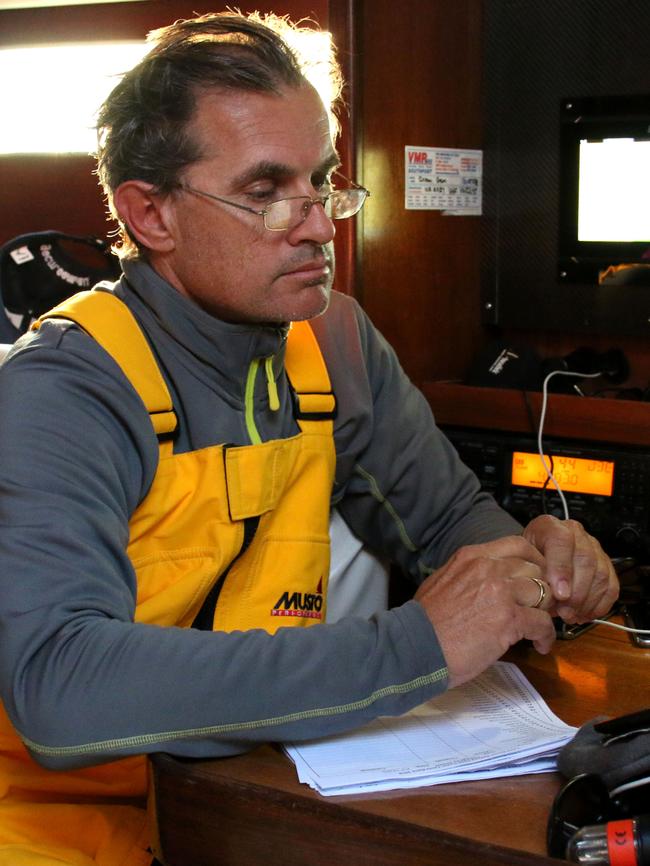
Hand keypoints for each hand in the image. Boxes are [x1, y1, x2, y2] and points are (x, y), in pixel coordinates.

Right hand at [415, 536, 555, 688]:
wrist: (415, 644)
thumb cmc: (425, 619)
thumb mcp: (443, 580)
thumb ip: (469, 573)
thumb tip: (485, 580)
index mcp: (473, 556)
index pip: (519, 545)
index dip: (535, 561)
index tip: (536, 577)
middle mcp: (489, 568)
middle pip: (536, 568)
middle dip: (543, 587)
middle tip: (542, 606)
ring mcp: (501, 592)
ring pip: (544, 593)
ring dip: (547, 611)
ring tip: (541, 628)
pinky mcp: (509, 620)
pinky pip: (542, 623)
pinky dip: (546, 636)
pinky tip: (541, 645)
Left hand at [522, 514, 618, 622]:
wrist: (533, 564)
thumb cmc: (525, 564)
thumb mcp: (519, 564)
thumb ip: (531, 574)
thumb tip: (547, 594)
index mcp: (550, 527)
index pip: (561, 541)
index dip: (562, 568)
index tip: (559, 594)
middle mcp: (575, 533)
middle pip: (586, 559)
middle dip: (576, 592)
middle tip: (564, 612)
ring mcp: (593, 548)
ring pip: (601, 574)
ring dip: (587, 601)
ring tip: (570, 615)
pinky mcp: (605, 565)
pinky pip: (611, 586)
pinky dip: (599, 605)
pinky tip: (583, 614)